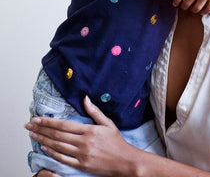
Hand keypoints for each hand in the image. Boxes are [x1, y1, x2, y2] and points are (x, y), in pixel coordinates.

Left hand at [25, 96, 139, 176]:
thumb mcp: (108, 123)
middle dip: (41, 129)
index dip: (49, 121)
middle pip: (57, 135)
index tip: (38, 118)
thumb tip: (85, 98)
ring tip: (33, 135)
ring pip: (58, 146)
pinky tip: (44, 148)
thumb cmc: (117, 142)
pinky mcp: (81, 165)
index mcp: (89, 130)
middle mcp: (83, 142)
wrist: (125, 162)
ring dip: (43, 140)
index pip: (64, 125)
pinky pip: (63, 159)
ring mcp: (81, 155)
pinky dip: (52, 153)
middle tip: (29, 125)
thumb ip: (95, 111)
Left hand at [172, 0, 209, 14]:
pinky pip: (208, 8)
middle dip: (184, 6)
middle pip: (187, 3)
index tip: (175, 3)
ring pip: (196, 7)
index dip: (177, 1)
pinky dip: (204, 12)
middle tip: (183, 6)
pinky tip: (202, 12)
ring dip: (193, 10)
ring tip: (192, 9)